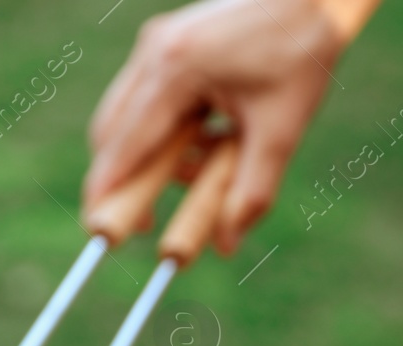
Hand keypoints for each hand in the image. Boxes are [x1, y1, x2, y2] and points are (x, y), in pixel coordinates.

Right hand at [84, 0, 377, 253]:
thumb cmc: (302, 52)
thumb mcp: (282, 129)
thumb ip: (252, 191)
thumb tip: (228, 246)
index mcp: (175, 69)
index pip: (125, 145)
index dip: (108, 192)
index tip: (100, 231)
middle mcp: (154, 52)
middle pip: (111, 132)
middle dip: (124, 179)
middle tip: (144, 221)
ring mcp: (155, 43)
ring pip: (125, 116)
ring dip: (149, 154)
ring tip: (202, 167)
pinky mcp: (166, 41)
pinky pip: (144, 98)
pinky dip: (163, 129)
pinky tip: (206, 137)